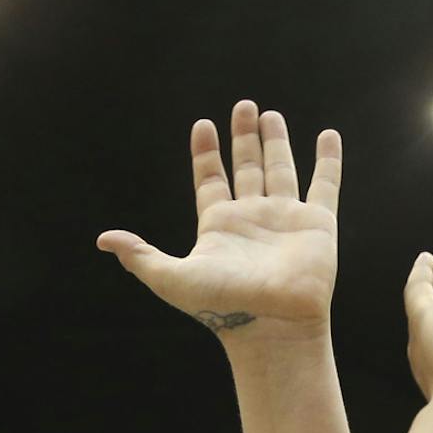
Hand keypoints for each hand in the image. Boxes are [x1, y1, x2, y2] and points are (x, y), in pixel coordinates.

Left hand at [97, 101, 340, 345]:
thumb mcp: (171, 278)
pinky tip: (328, 136)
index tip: (203, 126)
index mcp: (219, 226)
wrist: (271, 325)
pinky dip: (329, 161)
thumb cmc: (222, 306)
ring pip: (281, 170)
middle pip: (247, 168)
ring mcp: (286, 219)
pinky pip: (325, 185)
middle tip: (244, 106)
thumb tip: (103, 240)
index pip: (210, 180)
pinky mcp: (318, 224)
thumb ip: (140, 255)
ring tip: (269, 114)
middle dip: (244, 137)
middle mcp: (253, 218)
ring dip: (276, 142)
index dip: (206, 154)